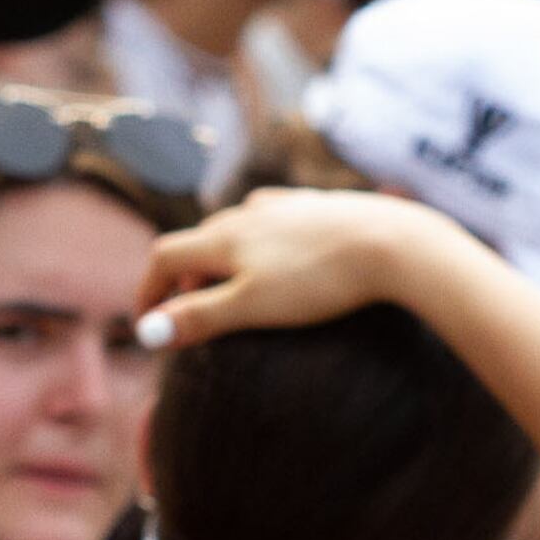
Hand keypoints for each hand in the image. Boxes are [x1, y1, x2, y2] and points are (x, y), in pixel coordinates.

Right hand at [137, 187, 479, 345]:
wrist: (393, 243)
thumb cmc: (320, 280)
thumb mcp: (251, 306)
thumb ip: (198, 318)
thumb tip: (146, 334)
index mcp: (224, 237)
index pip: (164, 257)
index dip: (148, 290)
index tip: (147, 322)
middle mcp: (249, 212)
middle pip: (199, 240)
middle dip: (184, 276)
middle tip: (188, 311)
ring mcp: (286, 206)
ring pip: (237, 227)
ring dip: (222, 257)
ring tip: (232, 287)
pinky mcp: (320, 207)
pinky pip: (276, 219)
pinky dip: (261, 241)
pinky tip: (281, 253)